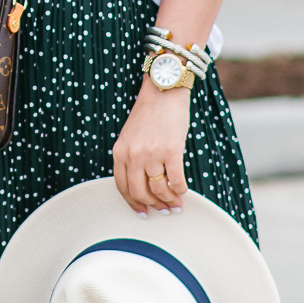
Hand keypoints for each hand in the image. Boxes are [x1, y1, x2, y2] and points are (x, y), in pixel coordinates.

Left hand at [112, 82, 189, 214]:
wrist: (163, 90)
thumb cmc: (149, 112)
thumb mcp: (129, 135)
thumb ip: (131, 157)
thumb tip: (144, 185)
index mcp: (120, 152)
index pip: (122, 187)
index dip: (133, 203)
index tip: (143, 212)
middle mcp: (133, 155)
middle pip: (140, 193)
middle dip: (153, 206)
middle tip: (164, 210)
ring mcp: (152, 154)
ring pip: (159, 190)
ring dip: (169, 201)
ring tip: (176, 203)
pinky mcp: (171, 151)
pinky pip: (176, 181)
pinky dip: (181, 190)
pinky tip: (183, 190)